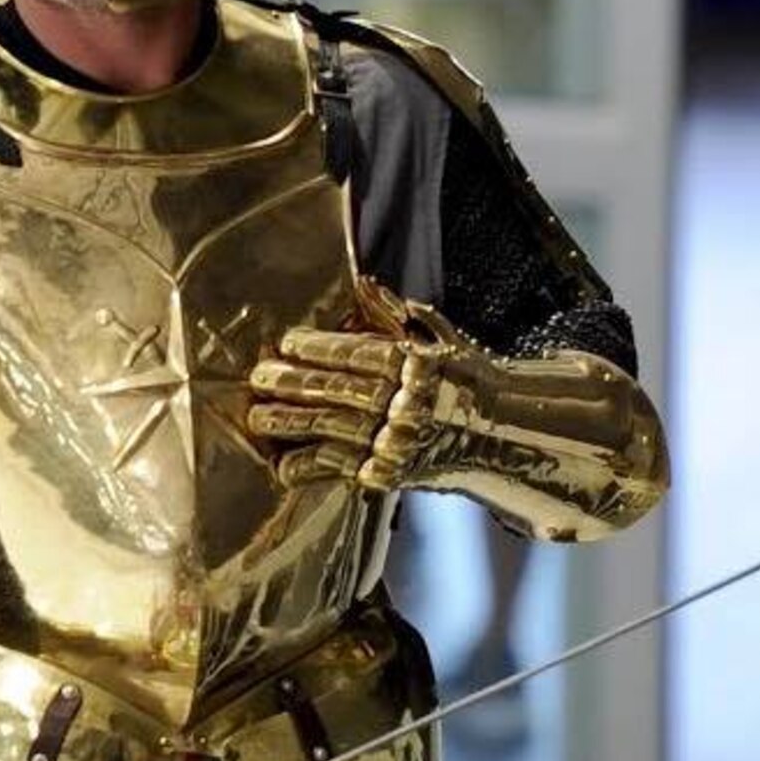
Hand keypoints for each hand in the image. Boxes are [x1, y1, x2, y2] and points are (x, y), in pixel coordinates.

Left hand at [248, 278, 476, 494]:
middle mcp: (410, 405)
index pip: (362, 354)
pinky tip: (283, 464)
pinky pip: (344, 469)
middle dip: (296, 384)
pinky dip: (311, 468)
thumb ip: (400, 316)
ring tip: (258, 416)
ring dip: (292, 424)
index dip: (321, 348)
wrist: (502, 436)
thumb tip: (365, 285)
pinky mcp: (390, 475)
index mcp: (421, 366)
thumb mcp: (442, 340)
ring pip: (336, 430)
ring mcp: (399, 442)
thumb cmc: (465, 382)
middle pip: (342, 391)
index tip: (287, 342)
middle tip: (259, 377)